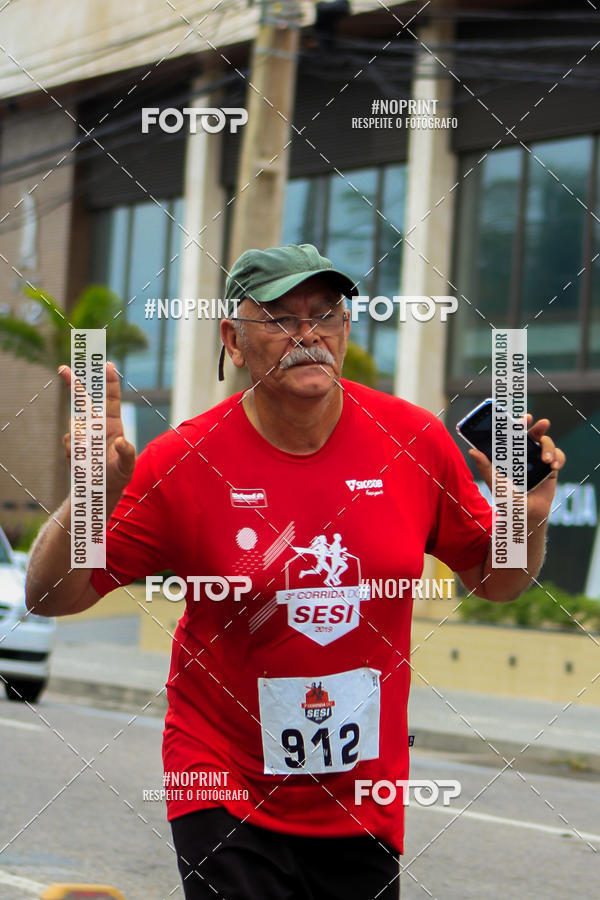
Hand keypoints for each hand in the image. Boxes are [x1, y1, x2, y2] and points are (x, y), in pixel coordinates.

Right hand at [59, 361, 135, 500]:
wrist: (100, 490)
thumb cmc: (118, 474)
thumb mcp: (128, 466)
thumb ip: (128, 453)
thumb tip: (123, 440)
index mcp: (113, 423)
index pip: (110, 397)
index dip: (109, 381)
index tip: (107, 364)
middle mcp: (95, 425)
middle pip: (83, 399)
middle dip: (73, 382)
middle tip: (63, 368)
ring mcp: (82, 434)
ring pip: (75, 424)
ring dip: (82, 437)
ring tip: (91, 456)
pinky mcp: (72, 445)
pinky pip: (70, 441)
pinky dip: (75, 450)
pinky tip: (82, 461)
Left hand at [468, 414, 565, 523]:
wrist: (524, 516)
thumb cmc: (506, 500)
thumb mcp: (495, 483)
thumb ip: (485, 467)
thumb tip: (472, 451)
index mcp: (509, 454)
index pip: (513, 435)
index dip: (517, 424)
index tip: (522, 419)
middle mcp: (524, 454)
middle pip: (532, 434)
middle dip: (538, 427)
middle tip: (542, 424)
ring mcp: (538, 460)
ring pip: (546, 443)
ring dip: (548, 447)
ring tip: (546, 460)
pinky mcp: (550, 469)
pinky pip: (559, 456)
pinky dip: (558, 458)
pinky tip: (553, 466)